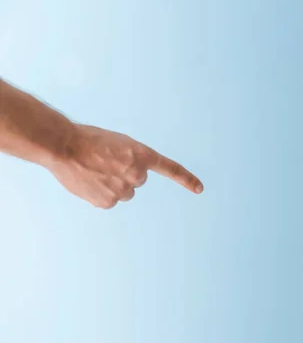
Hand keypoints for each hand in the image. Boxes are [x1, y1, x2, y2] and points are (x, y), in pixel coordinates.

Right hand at [46, 124, 202, 208]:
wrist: (64, 147)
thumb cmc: (89, 141)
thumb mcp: (119, 143)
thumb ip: (132, 159)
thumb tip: (130, 176)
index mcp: (141, 155)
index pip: (170, 168)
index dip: (186, 179)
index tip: (199, 188)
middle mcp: (137, 174)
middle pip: (138, 181)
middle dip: (125, 174)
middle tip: (106, 163)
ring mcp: (123, 190)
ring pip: (124, 192)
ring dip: (113, 185)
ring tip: (95, 171)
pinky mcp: (108, 202)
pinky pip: (109, 201)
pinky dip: (101, 194)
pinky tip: (90, 182)